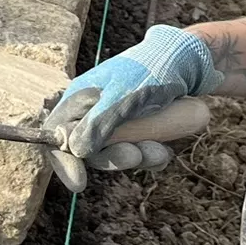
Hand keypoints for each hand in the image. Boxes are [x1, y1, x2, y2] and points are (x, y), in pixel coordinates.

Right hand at [41, 25, 221, 188]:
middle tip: (135, 155)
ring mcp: (115, 120)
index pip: (57, 134)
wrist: (189, 61)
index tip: (79, 183)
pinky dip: (150, 156)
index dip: (63, 160)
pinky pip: (136, 152)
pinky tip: (165, 151)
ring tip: (160, 151)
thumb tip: (74, 151)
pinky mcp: (136, 128)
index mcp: (80, 98)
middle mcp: (93, 111)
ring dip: (137, 157)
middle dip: (112, 158)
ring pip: (116, 153)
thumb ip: (97, 124)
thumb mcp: (123, 97)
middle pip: (88, 150)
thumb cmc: (151, 70)